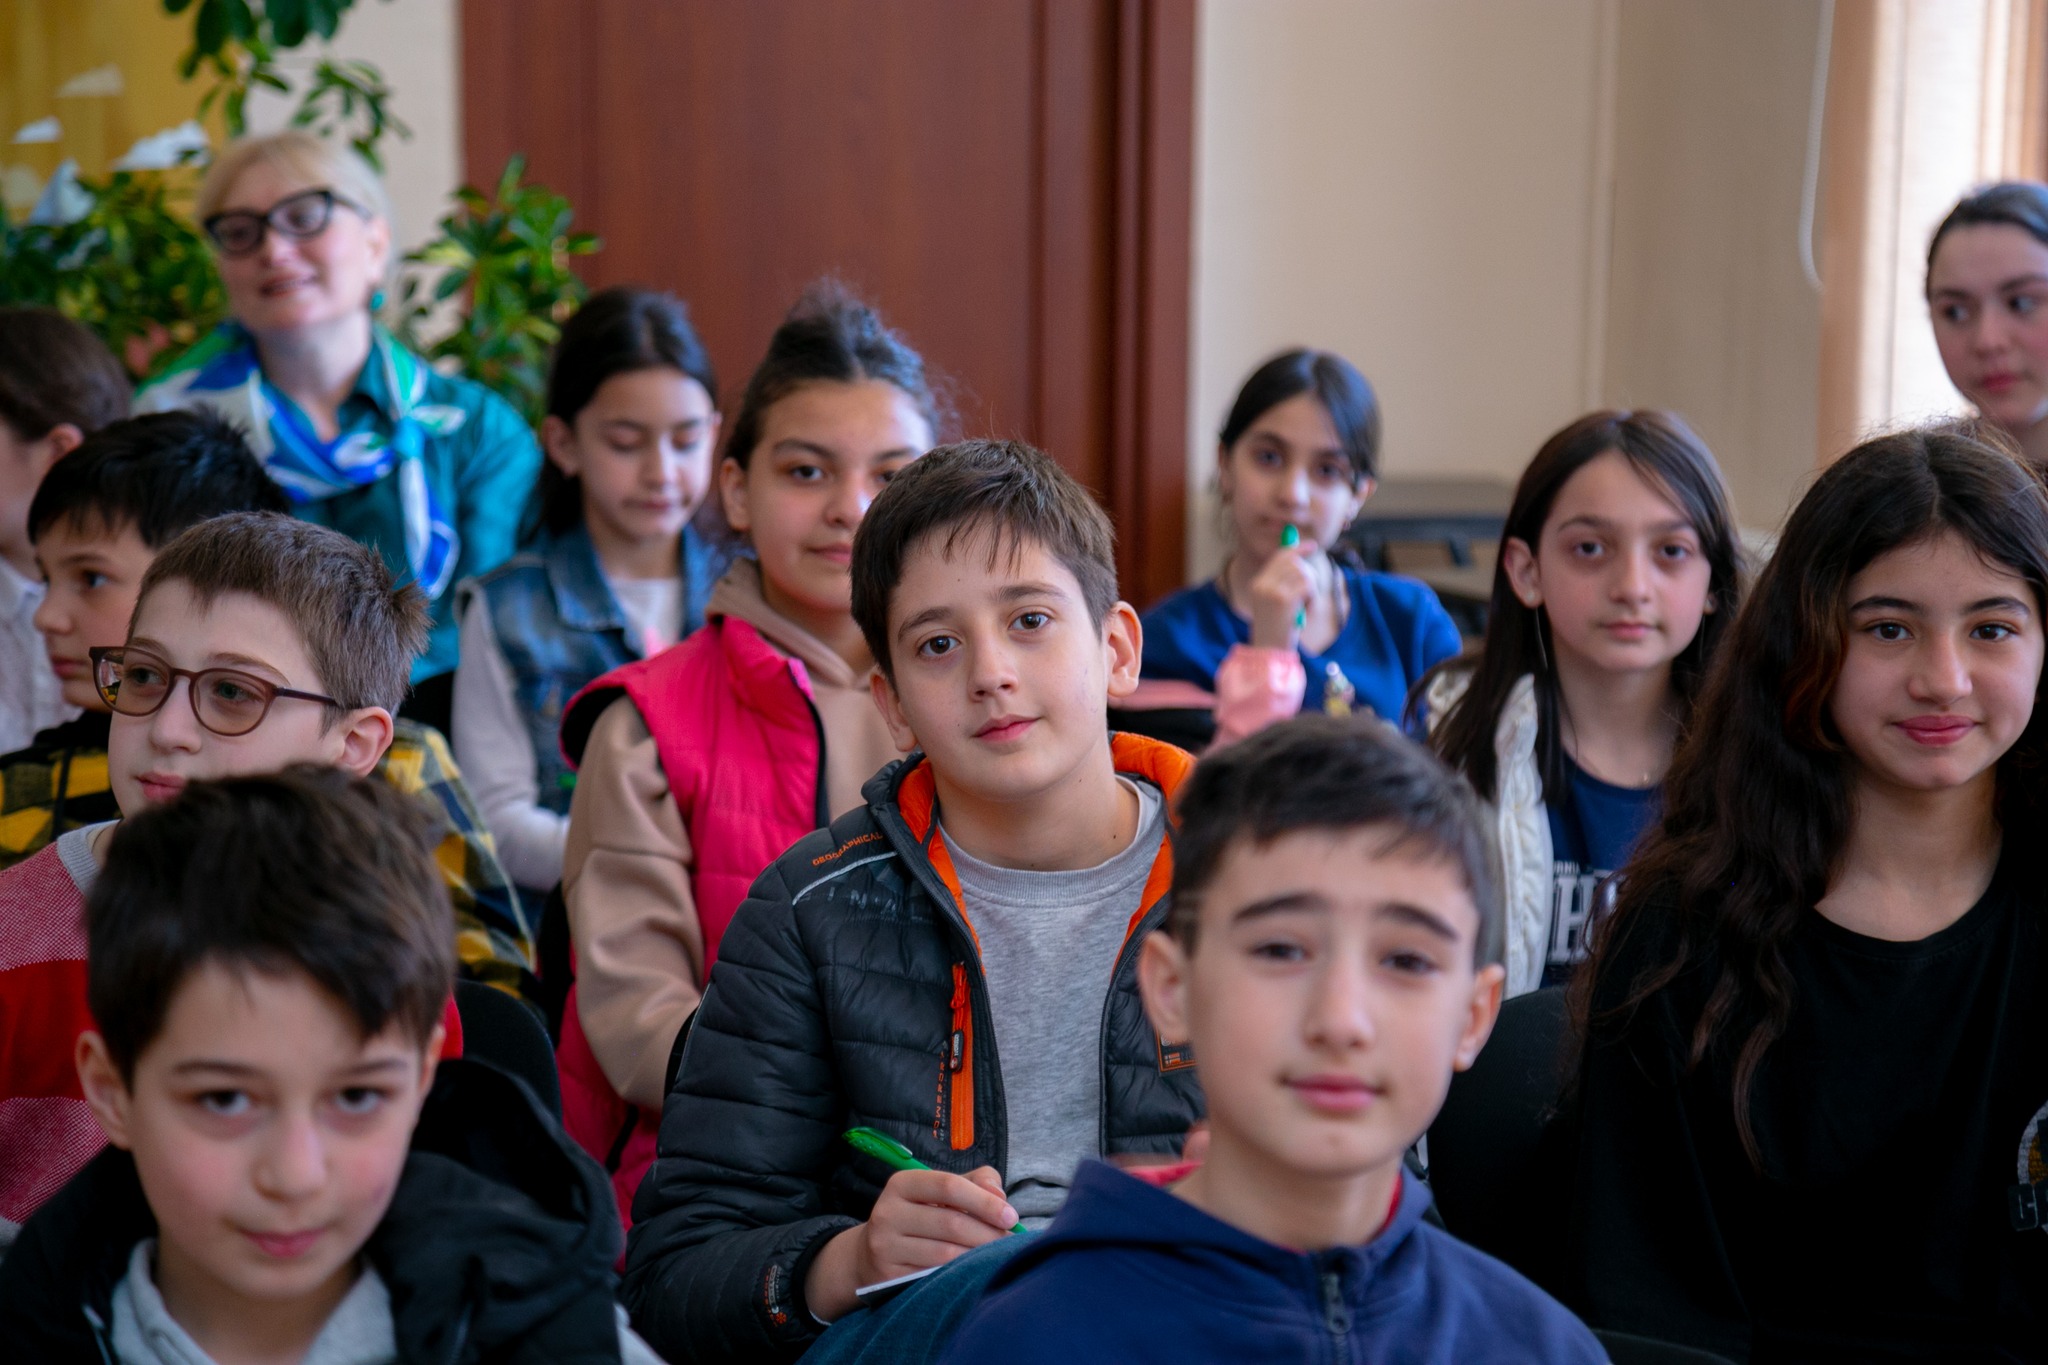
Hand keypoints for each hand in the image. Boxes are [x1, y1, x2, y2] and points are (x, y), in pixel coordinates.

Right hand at [803, 1166, 1015, 1321]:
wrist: (871, 1254)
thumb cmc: (919, 1217)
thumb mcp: (941, 1191)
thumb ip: (976, 1183)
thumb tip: (1000, 1198)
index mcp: (903, 1183)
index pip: (949, 1185)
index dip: (984, 1201)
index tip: (1011, 1216)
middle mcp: (888, 1212)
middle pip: (951, 1222)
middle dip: (989, 1233)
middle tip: (1010, 1241)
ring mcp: (885, 1246)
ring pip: (946, 1254)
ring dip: (979, 1256)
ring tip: (996, 1256)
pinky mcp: (888, 1276)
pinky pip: (935, 1276)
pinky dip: (960, 1274)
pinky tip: (973, 1271)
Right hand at [1247, 539, 1332, 648]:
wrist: (1269, 651)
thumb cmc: (1276, 630)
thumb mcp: (1274, 604)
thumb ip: (1283, 584)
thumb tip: (1300, 562)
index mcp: (1257, 584)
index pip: (1279, 557)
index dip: (1297, 549)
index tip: (1313, 546)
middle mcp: (1262, 584)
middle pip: (1293, 562)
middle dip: (1308, 575)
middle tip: (1310, 593)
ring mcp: (1271, 591)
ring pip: (1303, 573)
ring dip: (1311, 589)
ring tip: (1304, 606)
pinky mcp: (1284, 600)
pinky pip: (1308, 586)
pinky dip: (1312, 599)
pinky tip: (1305, 612)